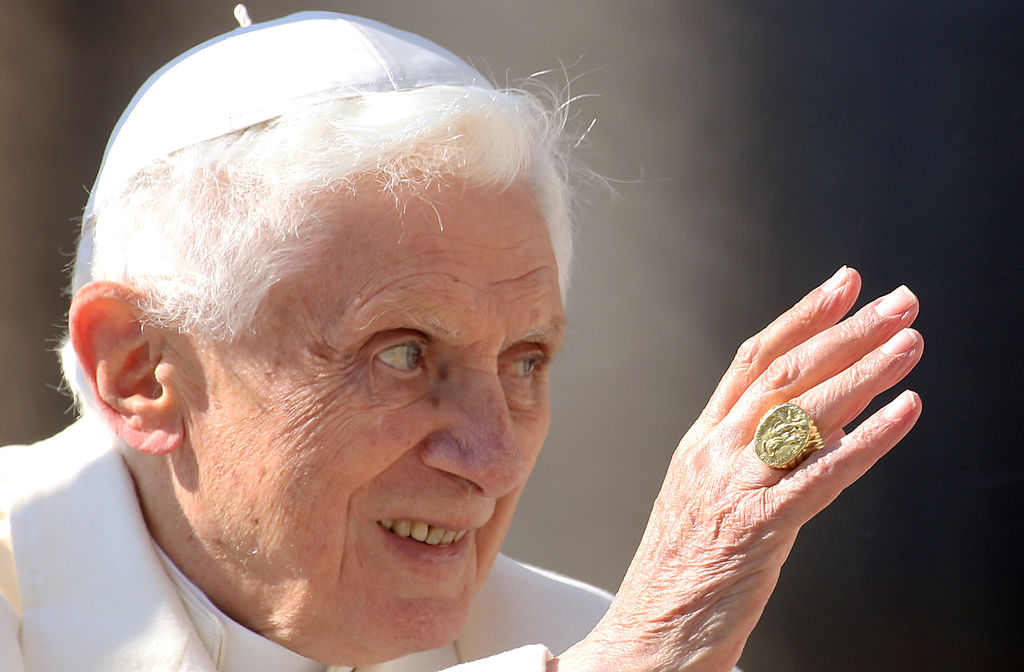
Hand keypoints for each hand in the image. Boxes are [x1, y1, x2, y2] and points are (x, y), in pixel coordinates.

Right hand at [552, 267, 922, 671]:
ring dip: (866, 371)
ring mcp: (734, 485)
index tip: (844, 286)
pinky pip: (822, 474)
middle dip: (848, 331)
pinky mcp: (759, 527)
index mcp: (700, 440)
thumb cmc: (679, 570)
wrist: (647, 633)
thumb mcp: (703, 494)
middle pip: (786, 373)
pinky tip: (903, 413)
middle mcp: (715, 451)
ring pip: (805, 412)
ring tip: (908, 344)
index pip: (753, 359)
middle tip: (897, 303)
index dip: (802, 317)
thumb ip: (745, 453)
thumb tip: (810, 418)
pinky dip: (869, 439)